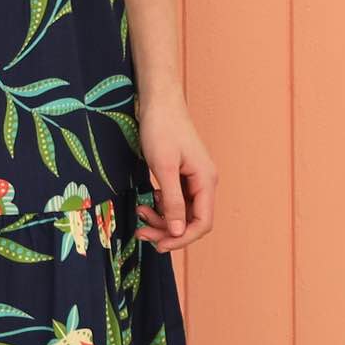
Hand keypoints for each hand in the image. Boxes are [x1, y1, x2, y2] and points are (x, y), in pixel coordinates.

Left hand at [132, 83, 217, 252]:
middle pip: (191, 220)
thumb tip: (178, 232)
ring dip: (162, 219)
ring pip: (182, 211)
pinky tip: (145, 201)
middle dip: (168, 230)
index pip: (202, 222)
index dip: (182, 238)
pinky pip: (175, 199)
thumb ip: (171, 200)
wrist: (158, 100)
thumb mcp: (163, 167)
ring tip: (139, 214)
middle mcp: (204, 182)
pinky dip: (160, 205)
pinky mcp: (182, 173)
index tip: (158, 245)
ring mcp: (193, 178)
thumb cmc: (161, 128)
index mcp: (205, 181)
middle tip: (141, 233)